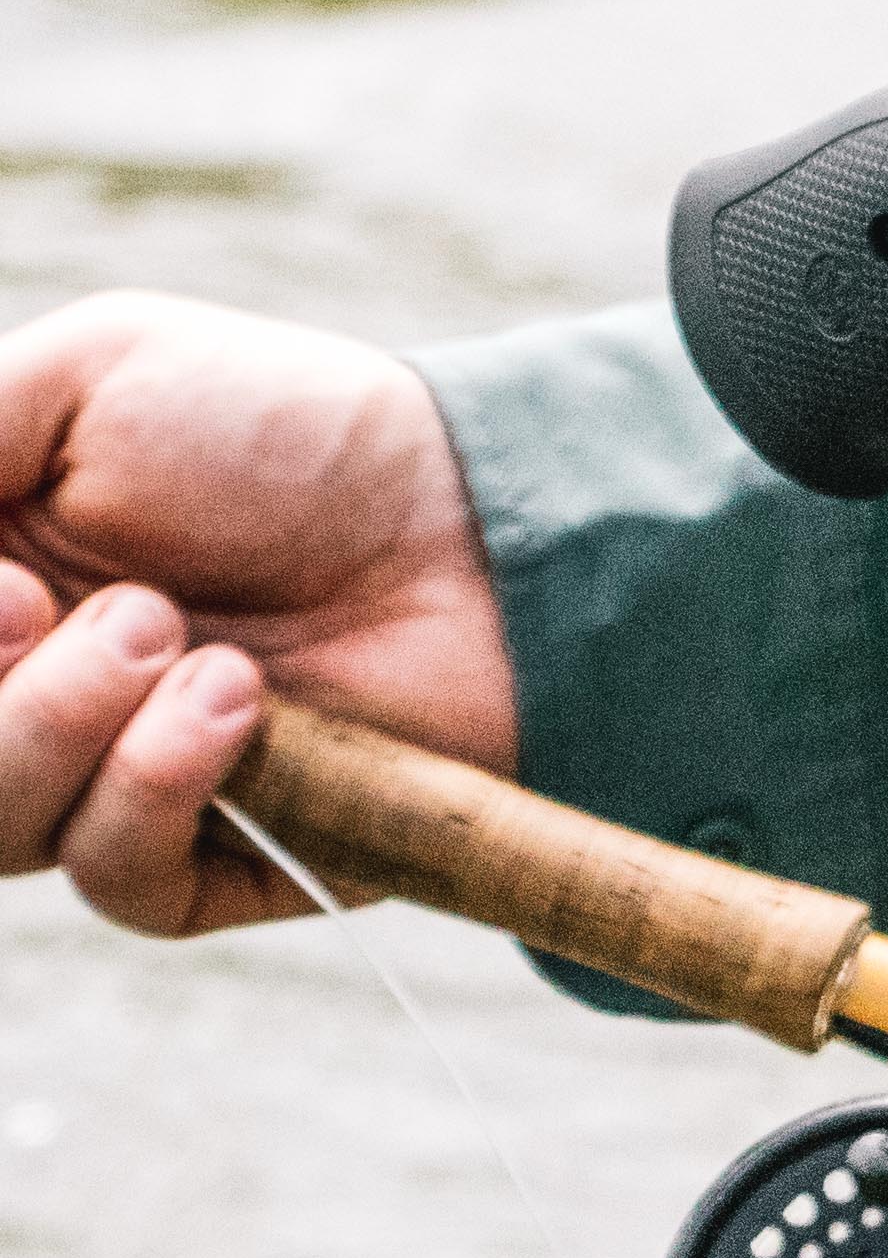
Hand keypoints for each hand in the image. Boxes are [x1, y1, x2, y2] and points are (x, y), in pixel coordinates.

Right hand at [0, 293, 514, 938]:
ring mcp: (100, 788)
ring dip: (60, 721)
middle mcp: (14, 703)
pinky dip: (153, 785)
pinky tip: (237, 705)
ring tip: (174, 632)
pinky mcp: (206, 860)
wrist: (471, 509)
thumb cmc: (284, 430)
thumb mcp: (80, 377)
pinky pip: (113, 880)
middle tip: (54, 598)